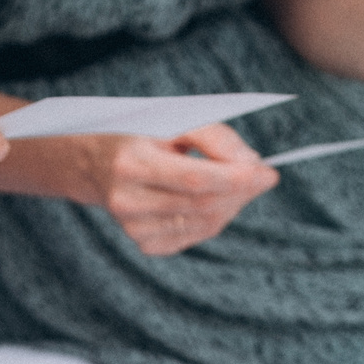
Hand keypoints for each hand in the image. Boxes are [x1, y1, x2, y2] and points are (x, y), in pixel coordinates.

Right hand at [61, 123, 278, 255]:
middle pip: (203, 204)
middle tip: (262, 176)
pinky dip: (215, 218)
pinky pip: (196, 236)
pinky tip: (213, 200)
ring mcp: (134, 228)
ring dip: (232, 204)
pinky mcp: (145, 244)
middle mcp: (128, 201)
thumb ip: (216, 137)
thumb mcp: (173, 119)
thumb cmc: (142, 134)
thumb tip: (253, 167)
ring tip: (238, 183)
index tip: (268, 172)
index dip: (235, 178)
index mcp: (131, 164)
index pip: (193, 179)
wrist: (95, 164)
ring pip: (204, 224)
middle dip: (241, 191)